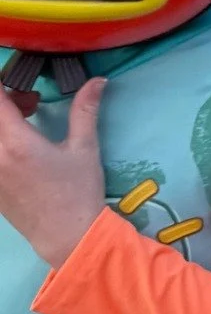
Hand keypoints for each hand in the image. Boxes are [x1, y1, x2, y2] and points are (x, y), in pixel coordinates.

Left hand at [0, 77, 108, 268]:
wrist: (66, 235)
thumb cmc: (79, 190)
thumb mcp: (85, 148)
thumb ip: (85, 110)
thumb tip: (97, 80)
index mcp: (16, 142)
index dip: (3, 82)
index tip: (21, 78)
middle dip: (4, 100)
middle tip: (31, 102)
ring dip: (2, 120)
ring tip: (26, 122)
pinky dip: (1, 139)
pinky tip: (21, 144)